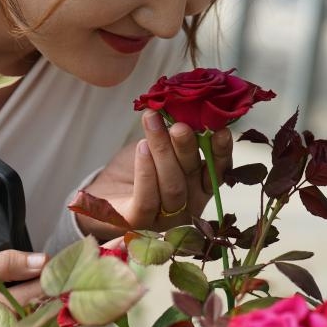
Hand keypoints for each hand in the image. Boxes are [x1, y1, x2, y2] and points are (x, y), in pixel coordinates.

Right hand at [0, 250, 70, 326]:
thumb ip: (7, 263)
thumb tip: (42, 260)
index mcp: (8, 309)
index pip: (49, 287)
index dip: (56, 276)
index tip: (53, 271)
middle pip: (61, 312)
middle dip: (61, 297)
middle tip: (53, 289)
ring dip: (62, 319)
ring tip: (47, 308)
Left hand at [78, 111, 233, 239]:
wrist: (104, 194)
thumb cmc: (138, 167)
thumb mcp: (160, 146)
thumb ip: (174, 133)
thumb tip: (181, 104)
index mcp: (199, 187)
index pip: (218, 170)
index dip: (221, 151)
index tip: (221, 130)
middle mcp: (188, 205)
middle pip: (193, 175)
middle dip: (187, 147)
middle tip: (180, 124)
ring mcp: (165, 218)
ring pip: (172, 186)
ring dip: (163, 151)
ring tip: (153, 122)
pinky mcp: (139, 222)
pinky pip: (147, 200)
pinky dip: (146, 172)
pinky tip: (142, 148)